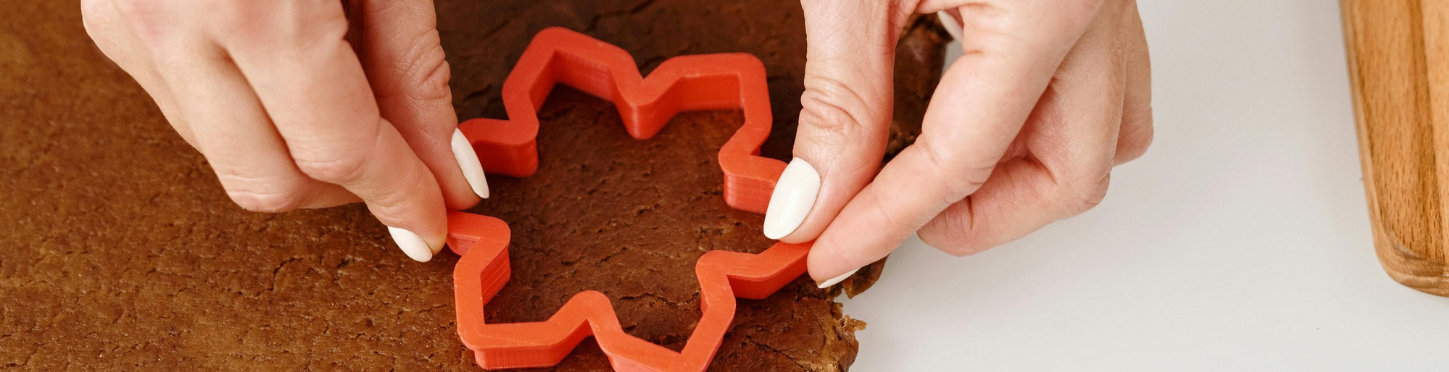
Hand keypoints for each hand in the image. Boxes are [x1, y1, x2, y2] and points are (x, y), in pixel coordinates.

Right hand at [81, 0, 488, 261]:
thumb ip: (414, 74)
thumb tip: (448, 168)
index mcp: (255, 9)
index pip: (337, 153)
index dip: (399, 196)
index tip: (436, 221)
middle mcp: (174, 26)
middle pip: (268, 183)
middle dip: (346, 189)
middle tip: (399, 161)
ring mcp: (130, 29)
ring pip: (224, 157)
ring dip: (297, 150)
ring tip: (343, 86)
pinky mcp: (112, 26)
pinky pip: (190, 113)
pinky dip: (251, 115)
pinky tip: (285, 65)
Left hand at [766, 0, 1152, 285]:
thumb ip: (841, 96)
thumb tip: (816, 197)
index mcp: (1045, 2)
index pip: (963, 156)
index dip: (886, 218)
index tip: (831, 246)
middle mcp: (1099, 6)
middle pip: (1070, 175)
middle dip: (973, 217)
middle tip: (882, 213)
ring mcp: (1110, 0)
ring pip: (1104, 139)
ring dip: (1017, 175)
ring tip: (926, 165)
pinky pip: (1102, 90)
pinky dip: (1036, 123)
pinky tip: (968, 111)